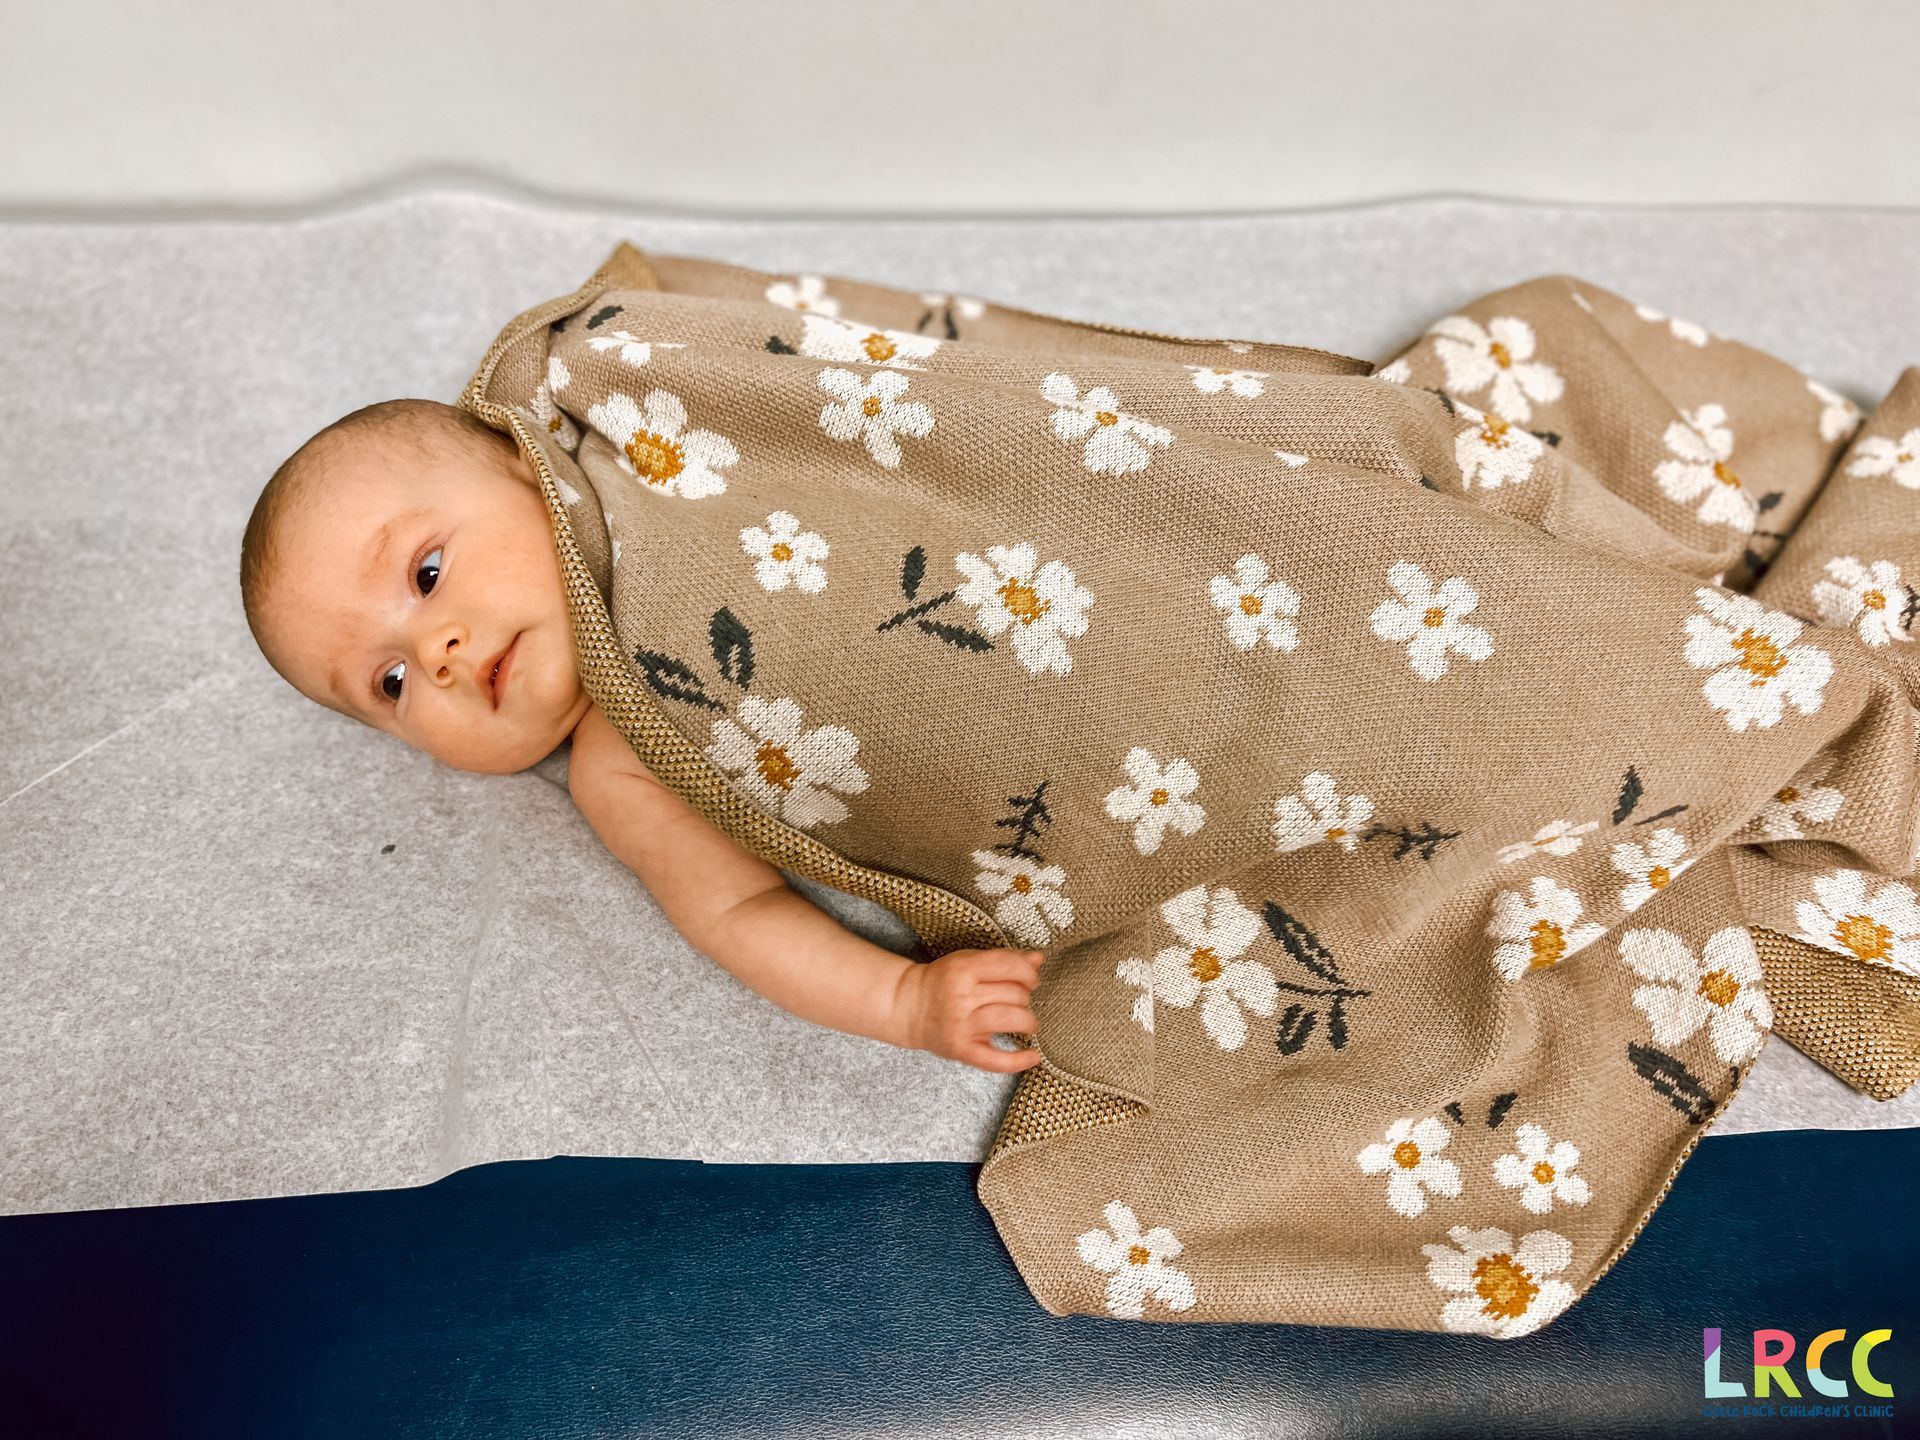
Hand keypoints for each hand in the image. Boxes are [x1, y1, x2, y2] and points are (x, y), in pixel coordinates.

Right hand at [893, 947, 1046, 1073]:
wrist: (908, 1006)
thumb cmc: (942, 982)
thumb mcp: (968, 962)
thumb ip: (1003, 959)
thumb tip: (1038, 959)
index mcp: (963, 969)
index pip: (1009, 966)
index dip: (1028, 972)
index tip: (1030, 979)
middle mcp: (962, 996)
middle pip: (1014, 994)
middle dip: (1025, 997)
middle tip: (1020, 1000)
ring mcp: (961, 1025)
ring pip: (1010, 1019)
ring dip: (1028, 1021)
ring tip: (1027, 1022)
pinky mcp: (960, 1049)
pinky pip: (994, 1059)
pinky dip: (1018, 1060)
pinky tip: (1033, 1056)